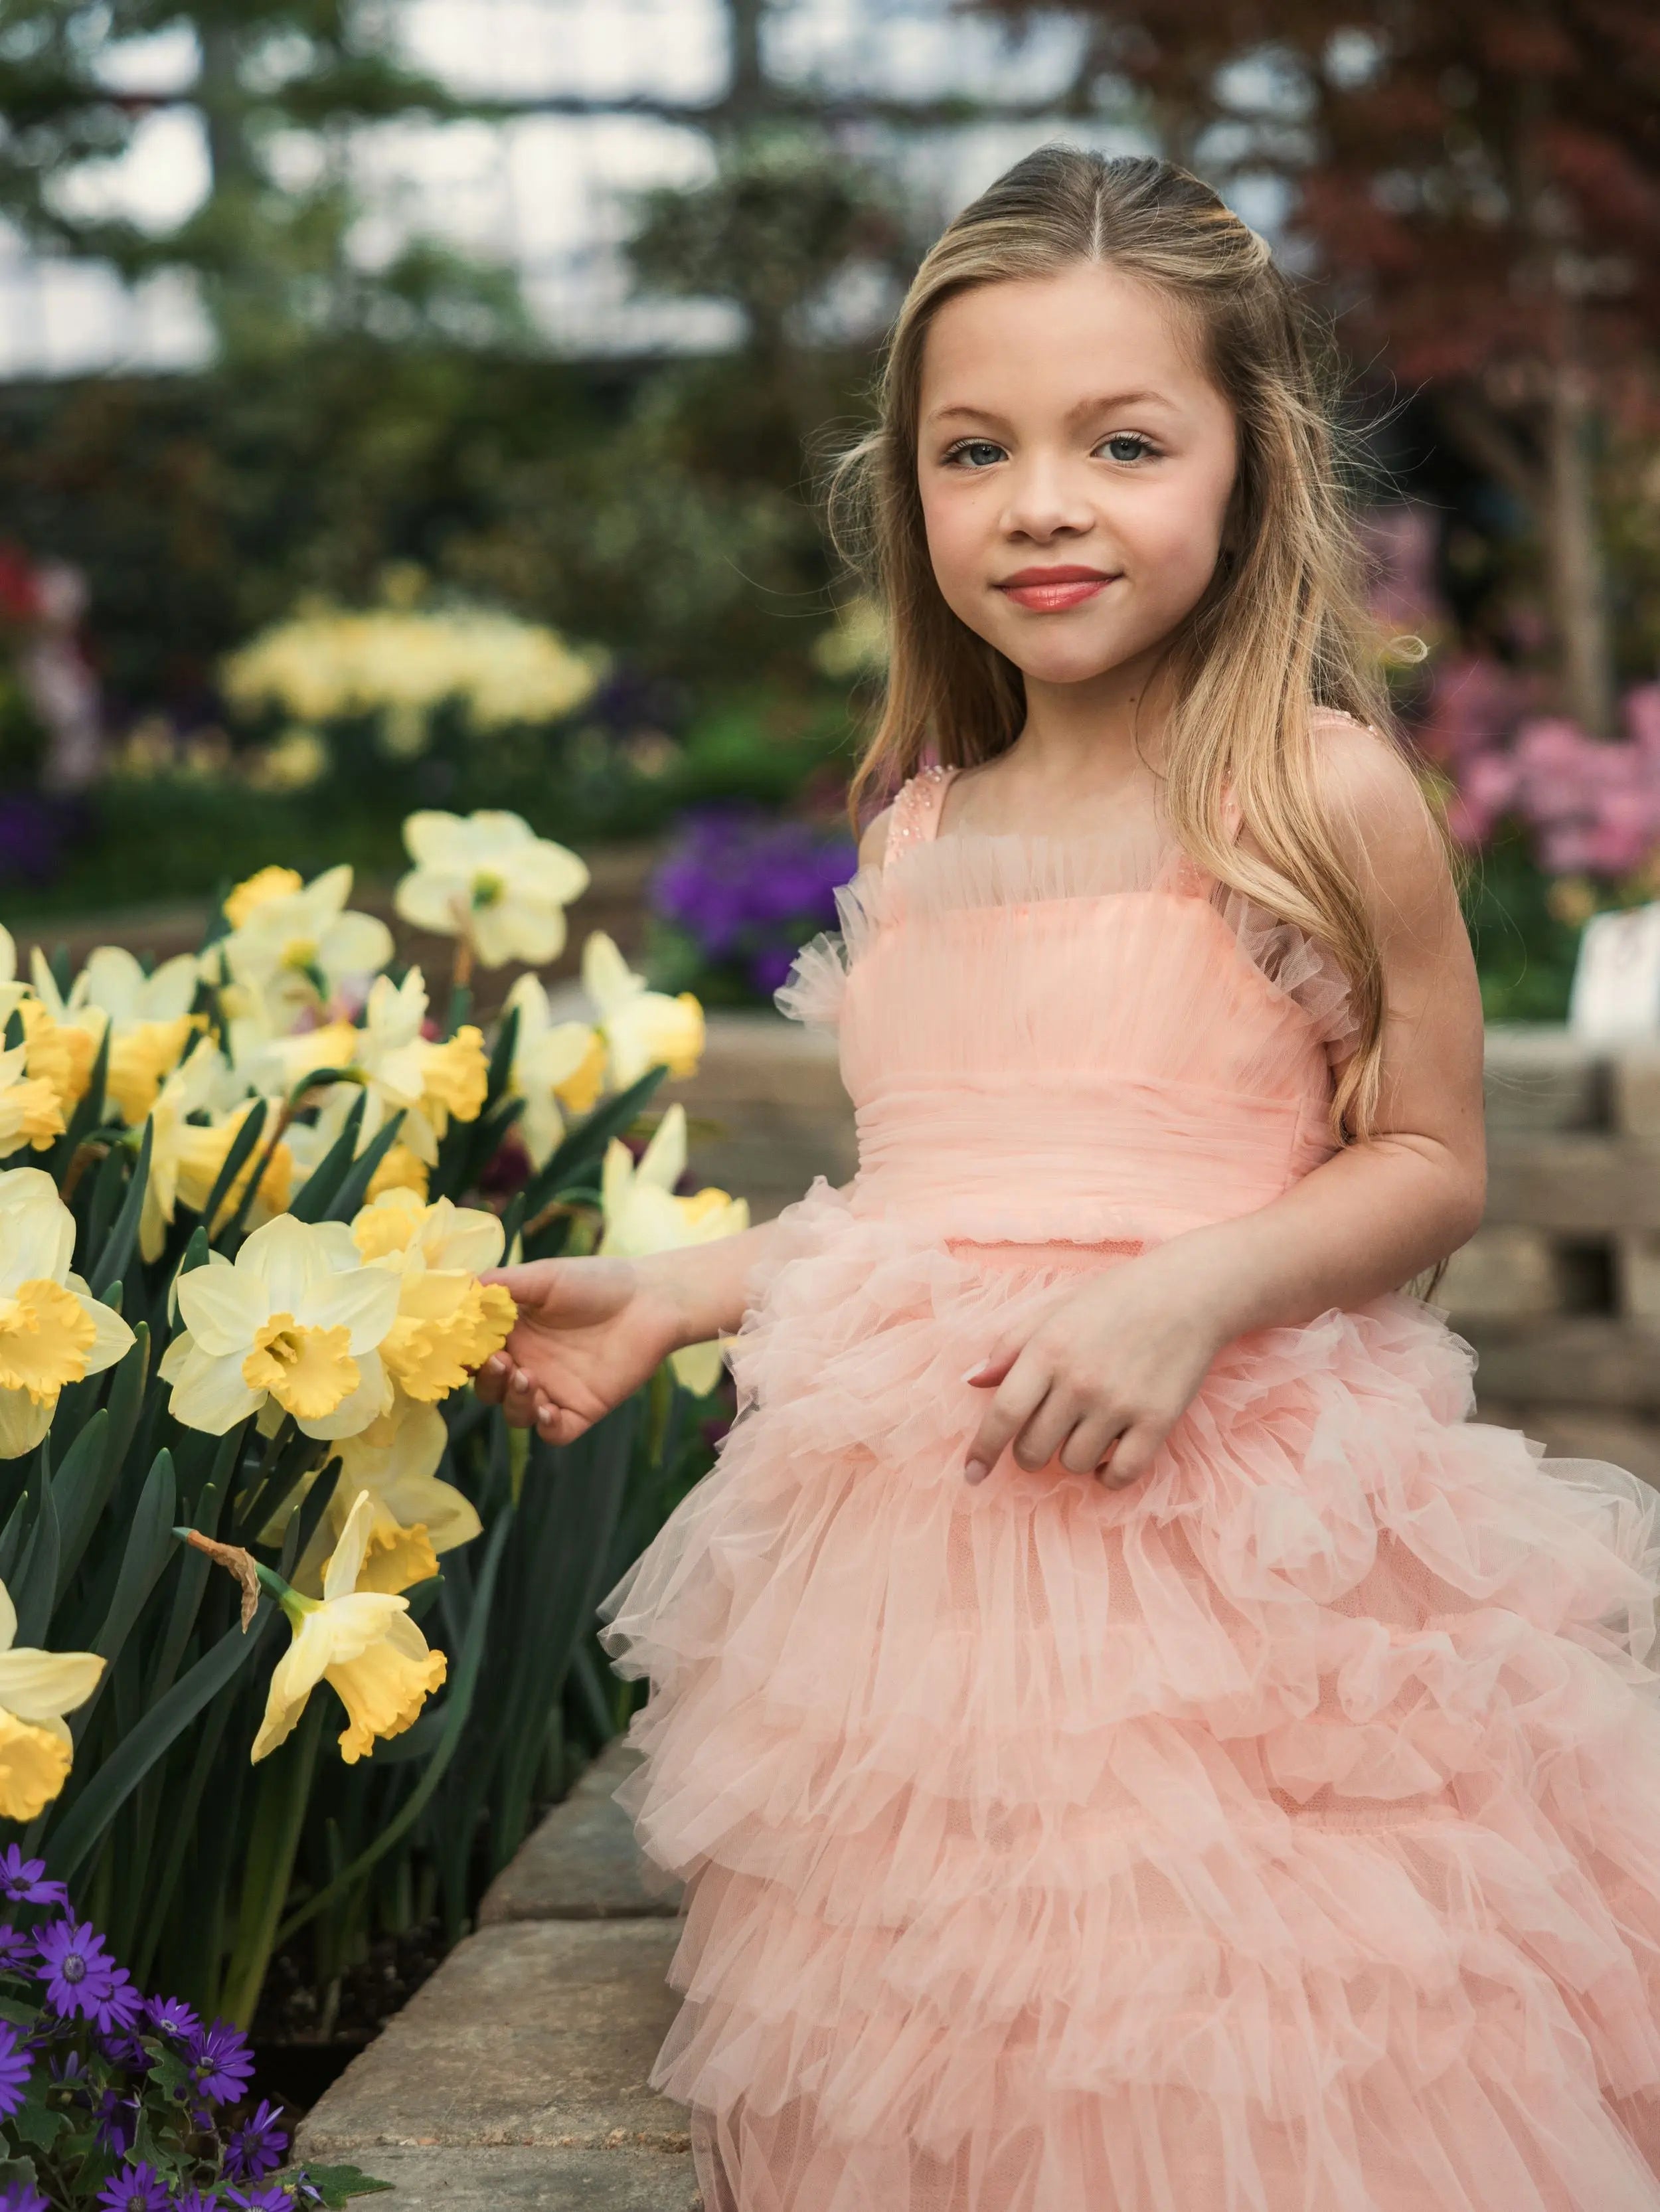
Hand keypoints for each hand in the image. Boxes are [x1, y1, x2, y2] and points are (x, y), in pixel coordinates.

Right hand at [472, 1256, 684, 1445]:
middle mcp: (528, 1364)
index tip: (461, 1348)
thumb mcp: (543, 1277)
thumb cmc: (596, 1282)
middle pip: (489, 1389)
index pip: (474, 1355)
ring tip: (527, 1377)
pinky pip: (554, 1432)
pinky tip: (548, 1409)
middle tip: (501, 1362)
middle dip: (488, 1380)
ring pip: (516, 1413)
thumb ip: (501, 1285)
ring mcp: (554, 1390)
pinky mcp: (581, 1409)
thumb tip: (458, 1288)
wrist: (651, 1300)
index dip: (463, 1356)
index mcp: (512, 1335)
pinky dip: (545, 1426)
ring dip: (514, 1401)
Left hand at [962, 1250, 1226, 1490]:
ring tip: (1085, 1429)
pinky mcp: (1157, 1422)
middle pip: (1032, 1450)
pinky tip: (1106, 1459)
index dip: (982, 1451)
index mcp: (1049, 1350)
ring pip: (1072, 1464)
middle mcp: (1080, 1381)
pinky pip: (1118, 1475)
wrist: (1191, 1291)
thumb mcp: (1056, 1310)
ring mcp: (1120, 1404)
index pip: (1002, 1416)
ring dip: (1070, 1457)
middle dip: (1028, 1451)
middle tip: (1045, 1433)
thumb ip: (1011, 1345)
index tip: (971, 1474)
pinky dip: (1105, 1477)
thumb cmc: (1116, 1299)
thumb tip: (972, 1382)